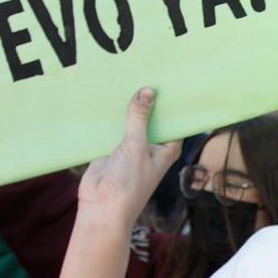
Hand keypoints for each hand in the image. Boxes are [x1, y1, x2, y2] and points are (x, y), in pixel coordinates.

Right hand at [78, 88, 181, 226]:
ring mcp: (130, 146)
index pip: (175, 120)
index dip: (174, 102)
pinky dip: (109, 116)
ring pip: (130, 121)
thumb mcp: (136, 146)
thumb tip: (147, 91)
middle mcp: (151, 145)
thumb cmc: (128, 183)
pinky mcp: (111, 147)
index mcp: (166, 148)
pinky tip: (106, 96)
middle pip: (151, 117)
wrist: (101, 207)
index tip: (174, 79)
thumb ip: (139, 118)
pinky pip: (112, 127)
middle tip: (147, 69)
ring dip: (127, 107)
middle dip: (147, 100)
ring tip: (126, 76)